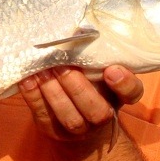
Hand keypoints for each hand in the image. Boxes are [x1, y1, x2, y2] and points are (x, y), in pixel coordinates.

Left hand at [18, 65, 142, 143]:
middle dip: (77, 87)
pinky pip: (44, 116)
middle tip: (61, 65)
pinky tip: (27, 79)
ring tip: (42, 70)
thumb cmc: (89, 84)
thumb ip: (95, 56)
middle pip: (97, 110)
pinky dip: (34, 97)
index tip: (111, 70)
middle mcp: (103, 115)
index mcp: (119, 95)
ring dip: (53, 92)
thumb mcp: (98, 70)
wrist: (79, 123)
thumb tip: (77, 30)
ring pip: (69, 117)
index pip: (132, 93)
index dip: (124, 84)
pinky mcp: (54, 131)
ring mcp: (80, 129)